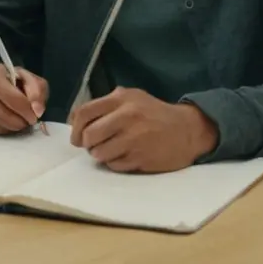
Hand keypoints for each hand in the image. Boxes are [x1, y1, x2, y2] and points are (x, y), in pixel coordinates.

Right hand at [0, 64, 47, 134]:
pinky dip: (8, 128)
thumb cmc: (6, 79)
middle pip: (11, 117)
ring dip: (17, 125)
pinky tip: (6, 119)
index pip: (16, 99)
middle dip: (25, 120)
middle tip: (29, 117)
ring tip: (18, 116)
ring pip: (6, 127)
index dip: (30, 109)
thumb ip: (37, 89)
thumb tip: (38, 112)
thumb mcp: (25, 77)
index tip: (37, 114)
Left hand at [69, 87, 216, 172]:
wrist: (187, 130)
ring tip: (111, 150)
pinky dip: (115, 163)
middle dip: (87, 144)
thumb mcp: (132, 98)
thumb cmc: (154, 114)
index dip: (75, 128)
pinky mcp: (141, 158)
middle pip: (89, 136)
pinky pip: (114, 165)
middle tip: (94, 145)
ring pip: (99, 153)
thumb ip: (106, 105)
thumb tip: (75, 119)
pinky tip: (126, 156)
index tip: (77, 137)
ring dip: (101, 155)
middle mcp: (127, 117)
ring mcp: (134, 138)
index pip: (84, 112)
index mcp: (121, 99)